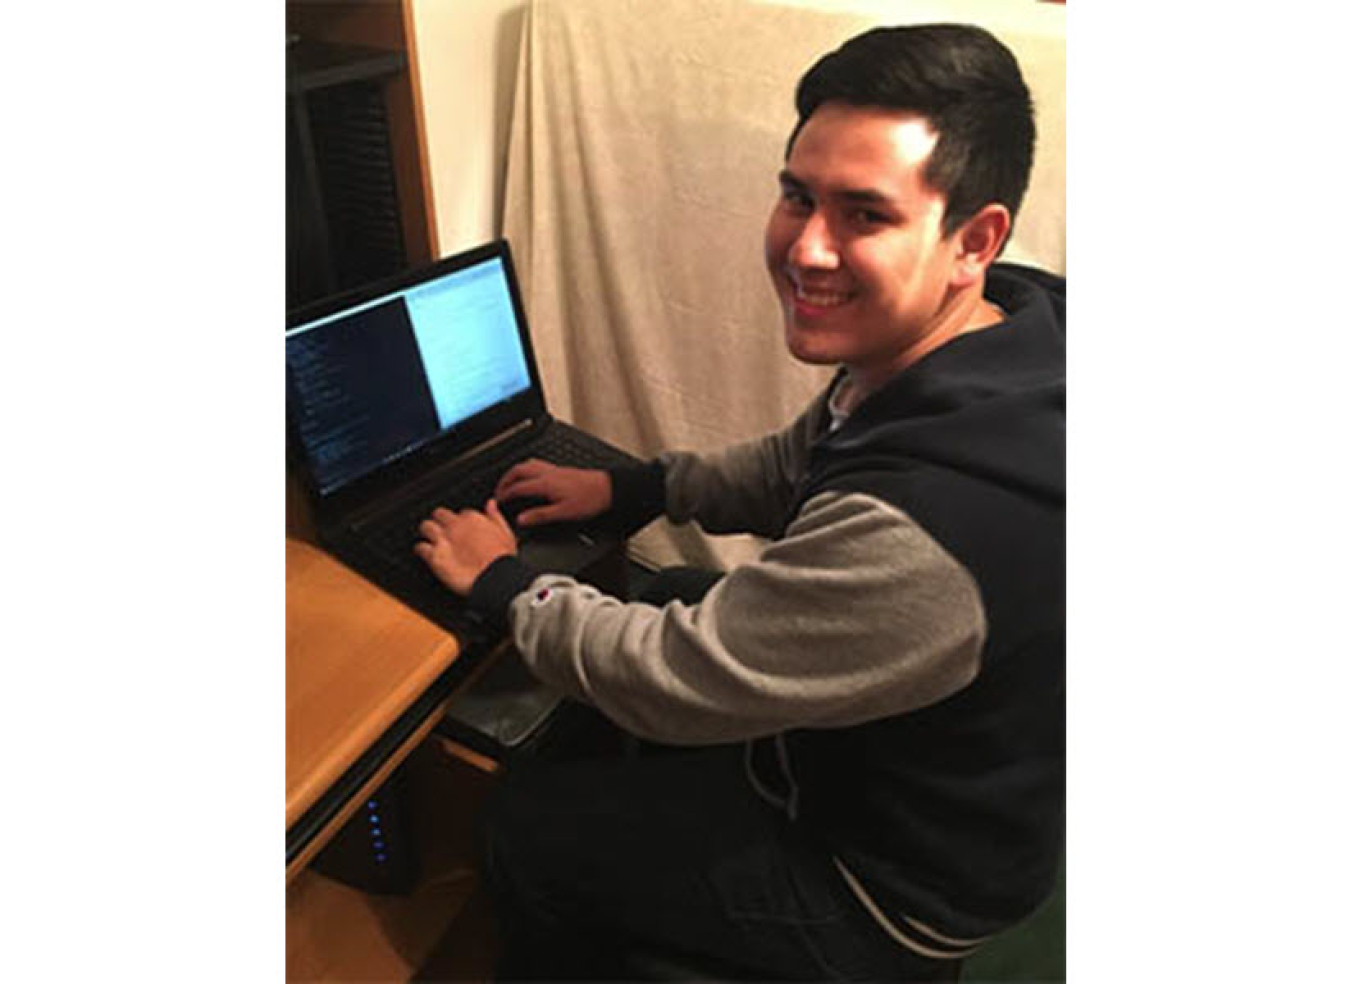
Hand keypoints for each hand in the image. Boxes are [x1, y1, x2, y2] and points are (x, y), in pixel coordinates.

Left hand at [414, 500, 516, 595]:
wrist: (495, 579)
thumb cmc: (503, 559)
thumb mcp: (506, 533)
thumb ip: (495, 516)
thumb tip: (491, 504)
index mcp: (473, 518)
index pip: (461, 513)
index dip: (462, 522)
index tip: (464, 530)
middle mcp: (456, 526)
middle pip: (439, 514)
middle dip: (439, 521)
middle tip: (442, 531)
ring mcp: (443, 540)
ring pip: (426, 526)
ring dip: (427, 532)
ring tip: (430, 539)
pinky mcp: (435, 556)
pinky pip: (420, 547)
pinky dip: (420, 550)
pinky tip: (423, 552)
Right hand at [493, 459, 612, 526]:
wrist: (606, 489)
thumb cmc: (588, 500)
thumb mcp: (563, 513)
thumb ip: (540, 516)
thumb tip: (521, 519)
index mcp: (545, 483)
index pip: (518, 487)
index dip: (505, 494)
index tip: (498, 501)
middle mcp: (548, 473)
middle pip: (518, 471)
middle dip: (505, 480)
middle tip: (499, 490)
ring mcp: (554, 469)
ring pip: (527, 464)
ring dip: (515, 472)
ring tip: (509, 481)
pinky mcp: (560, 469)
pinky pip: (537, 464)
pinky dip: (527, 468)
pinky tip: (530, 475)